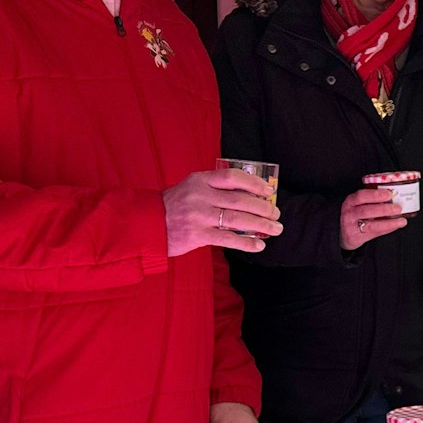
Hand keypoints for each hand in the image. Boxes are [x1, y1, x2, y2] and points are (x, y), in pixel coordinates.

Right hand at [164, 169, 280, 255]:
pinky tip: (259, 245)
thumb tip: (249, 194)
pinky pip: (228, 239)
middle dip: (263, 208)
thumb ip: (214, 187)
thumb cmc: (173, 205)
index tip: (268, 190)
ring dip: (261, 225)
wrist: (146, 224)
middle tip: (276, 214)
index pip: (233, 177)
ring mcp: (199, 216)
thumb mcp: (191, 187)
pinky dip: (246, 242)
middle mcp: (200, 196)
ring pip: (237, 219)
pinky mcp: (197, 235)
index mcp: (200, 180)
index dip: (254, 183)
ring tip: (275, 229)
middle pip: (240, 200)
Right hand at [340, 187, 408, 249]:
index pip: (361, 196)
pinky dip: (387, 229)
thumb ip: (373, 200)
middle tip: (398, 207)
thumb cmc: (356, 215)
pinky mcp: (356, 237)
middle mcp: (349, 213)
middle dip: (384, 209)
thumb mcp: (359, 204)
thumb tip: (396, 197)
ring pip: (371, 225)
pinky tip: (395, 225)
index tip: (389, 193)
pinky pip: (374, 233)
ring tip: (401, 220)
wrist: (346, 233)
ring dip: (388, 222)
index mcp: (351, 201)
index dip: (375, 195)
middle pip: (366, 211)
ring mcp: (351, 226)